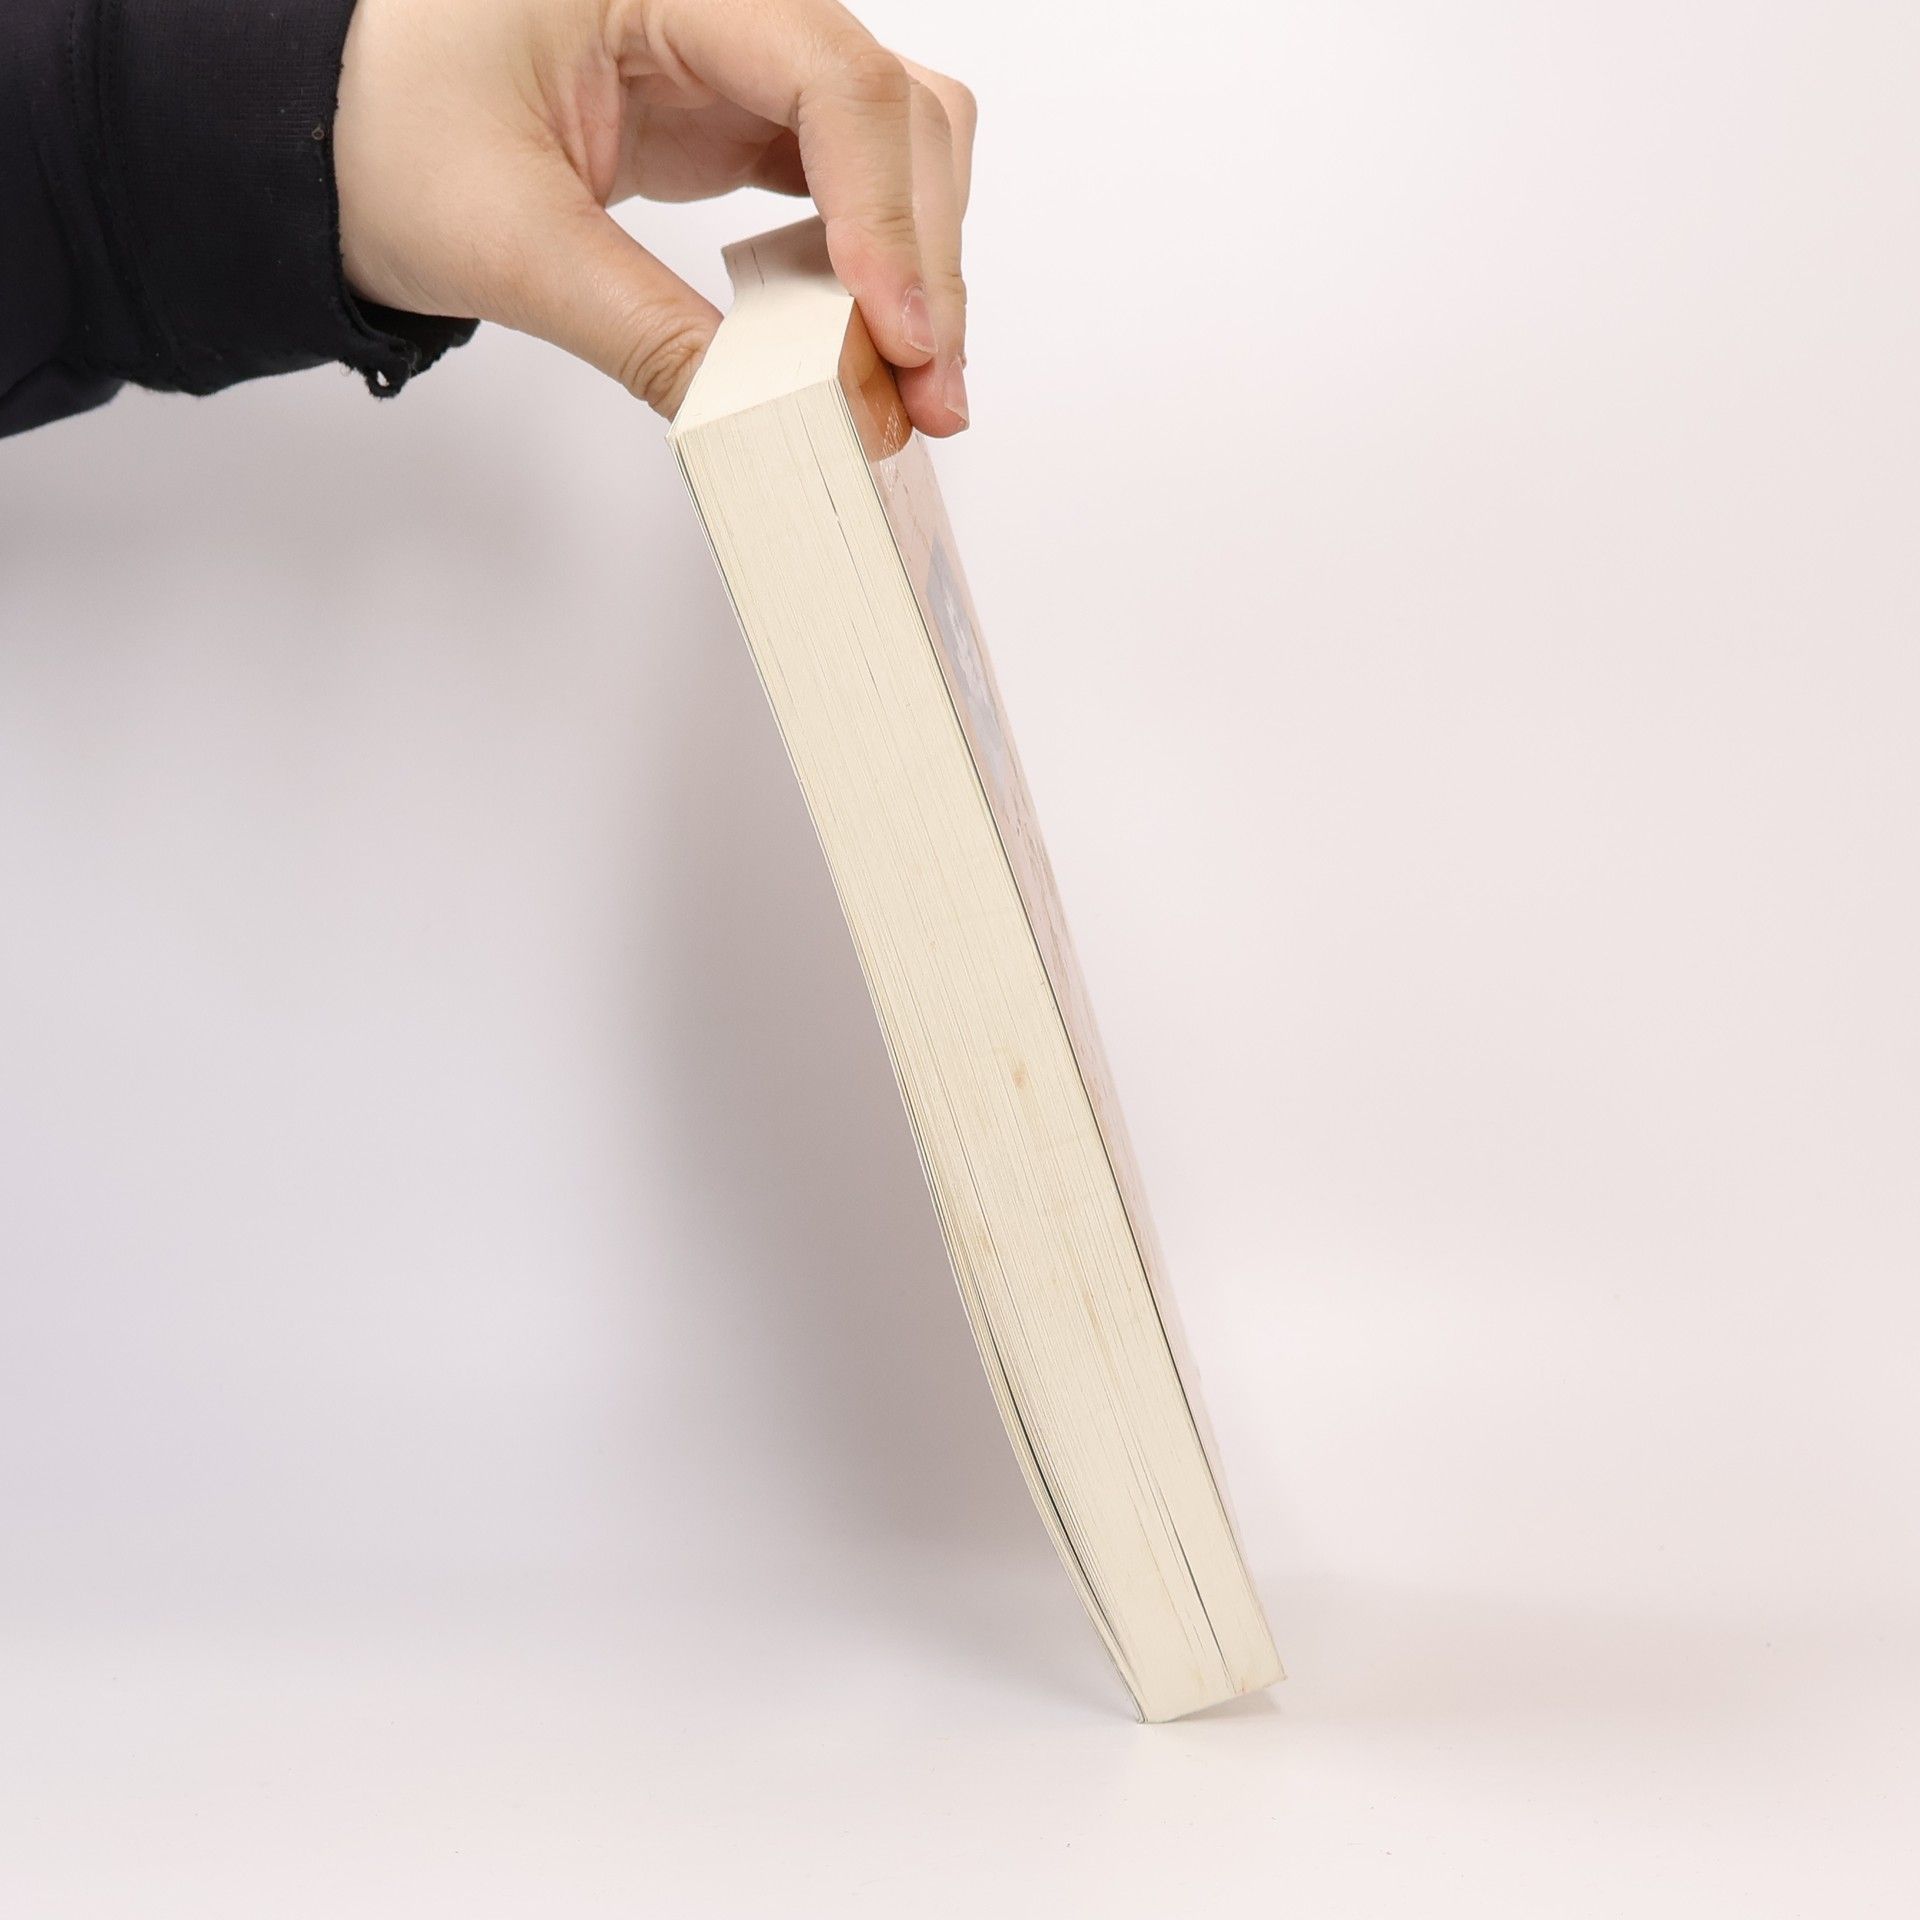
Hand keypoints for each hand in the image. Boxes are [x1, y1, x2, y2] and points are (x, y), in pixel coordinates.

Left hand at [335, 0, 974, 432]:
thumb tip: (773, 425)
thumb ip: (648, 334)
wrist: (328, 130)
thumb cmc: (378, 135)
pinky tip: (862, 340)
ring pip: (896, 142)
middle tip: (929, 395)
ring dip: (917, 263)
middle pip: (894, 110)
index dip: (886, 214)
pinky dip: (872, 265)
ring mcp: (740, 55)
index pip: (830, 75)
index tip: (902, 337)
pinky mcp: (739, 115)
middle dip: (923, 258)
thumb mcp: (504, 245)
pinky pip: (848, 182)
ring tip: (909, 384)